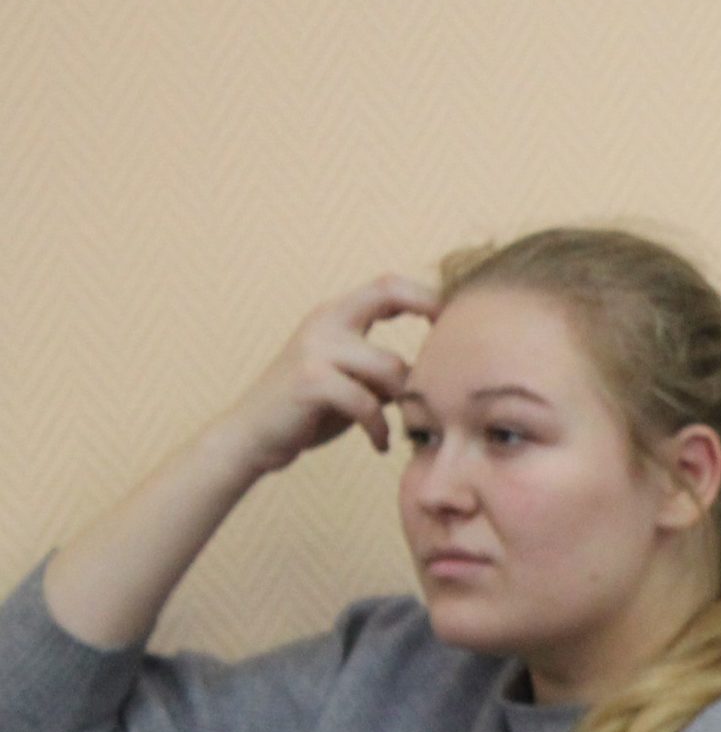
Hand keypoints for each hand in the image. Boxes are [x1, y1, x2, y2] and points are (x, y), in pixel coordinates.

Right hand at [209, 273, 439, 478]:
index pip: (388, 286)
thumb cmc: (308, 411)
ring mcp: (316, 348)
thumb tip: (436, 371)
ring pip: (391, 366)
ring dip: (405, 401)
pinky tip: (380, 445)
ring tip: (403, 426)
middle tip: (452, 350)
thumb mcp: (350, 380)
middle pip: (387, 291)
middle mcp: (325, 322)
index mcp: (335, 316)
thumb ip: (382, 369)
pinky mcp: (311, 380)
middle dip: (429, 309)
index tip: (458, 319)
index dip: (427, 295)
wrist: (251, 437)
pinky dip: (380, 427)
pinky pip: (368, 402)